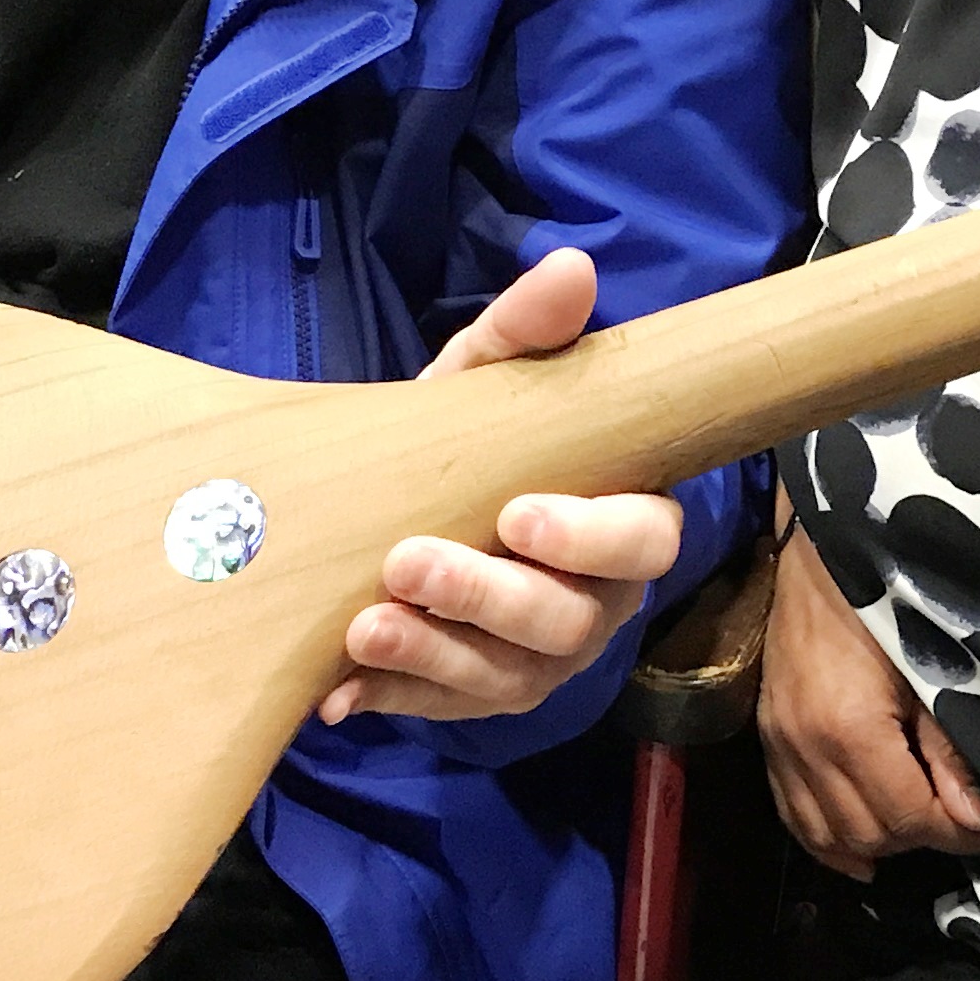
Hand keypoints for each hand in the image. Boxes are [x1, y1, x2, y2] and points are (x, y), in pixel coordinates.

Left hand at [319, 247, 683, 725]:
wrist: (402, 501)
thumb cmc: (473, 441)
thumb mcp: (488, 381)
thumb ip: (526, 333)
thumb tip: (571, 268)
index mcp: (621, 521)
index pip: (644, 541)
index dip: (590, 538)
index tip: (519, 513)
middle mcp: (595, 605)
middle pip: (567, 622)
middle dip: (486, 596)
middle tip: (408, 562)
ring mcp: (537, 661)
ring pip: (505, 676)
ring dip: (432, 655)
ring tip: (363, 625)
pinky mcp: (474, 698)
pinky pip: (439, 712)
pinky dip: (387, 699)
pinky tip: (335, 691)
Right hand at [756, 523, 979, 880]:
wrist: (819, 544)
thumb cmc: (886, 592)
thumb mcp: (932, 664)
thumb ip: (950, 749)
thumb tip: (976, 821)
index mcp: (850, 729)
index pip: (910, 816)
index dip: (961, 836)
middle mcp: (805, 747)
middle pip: (868, 833)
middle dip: (924, 840)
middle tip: (969, 829)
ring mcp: (778, 744)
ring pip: (825, 833)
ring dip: (877, 845)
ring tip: (922, 839)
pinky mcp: (767, 736)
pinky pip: (791, 812)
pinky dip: (825, 839)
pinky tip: (859, 852)